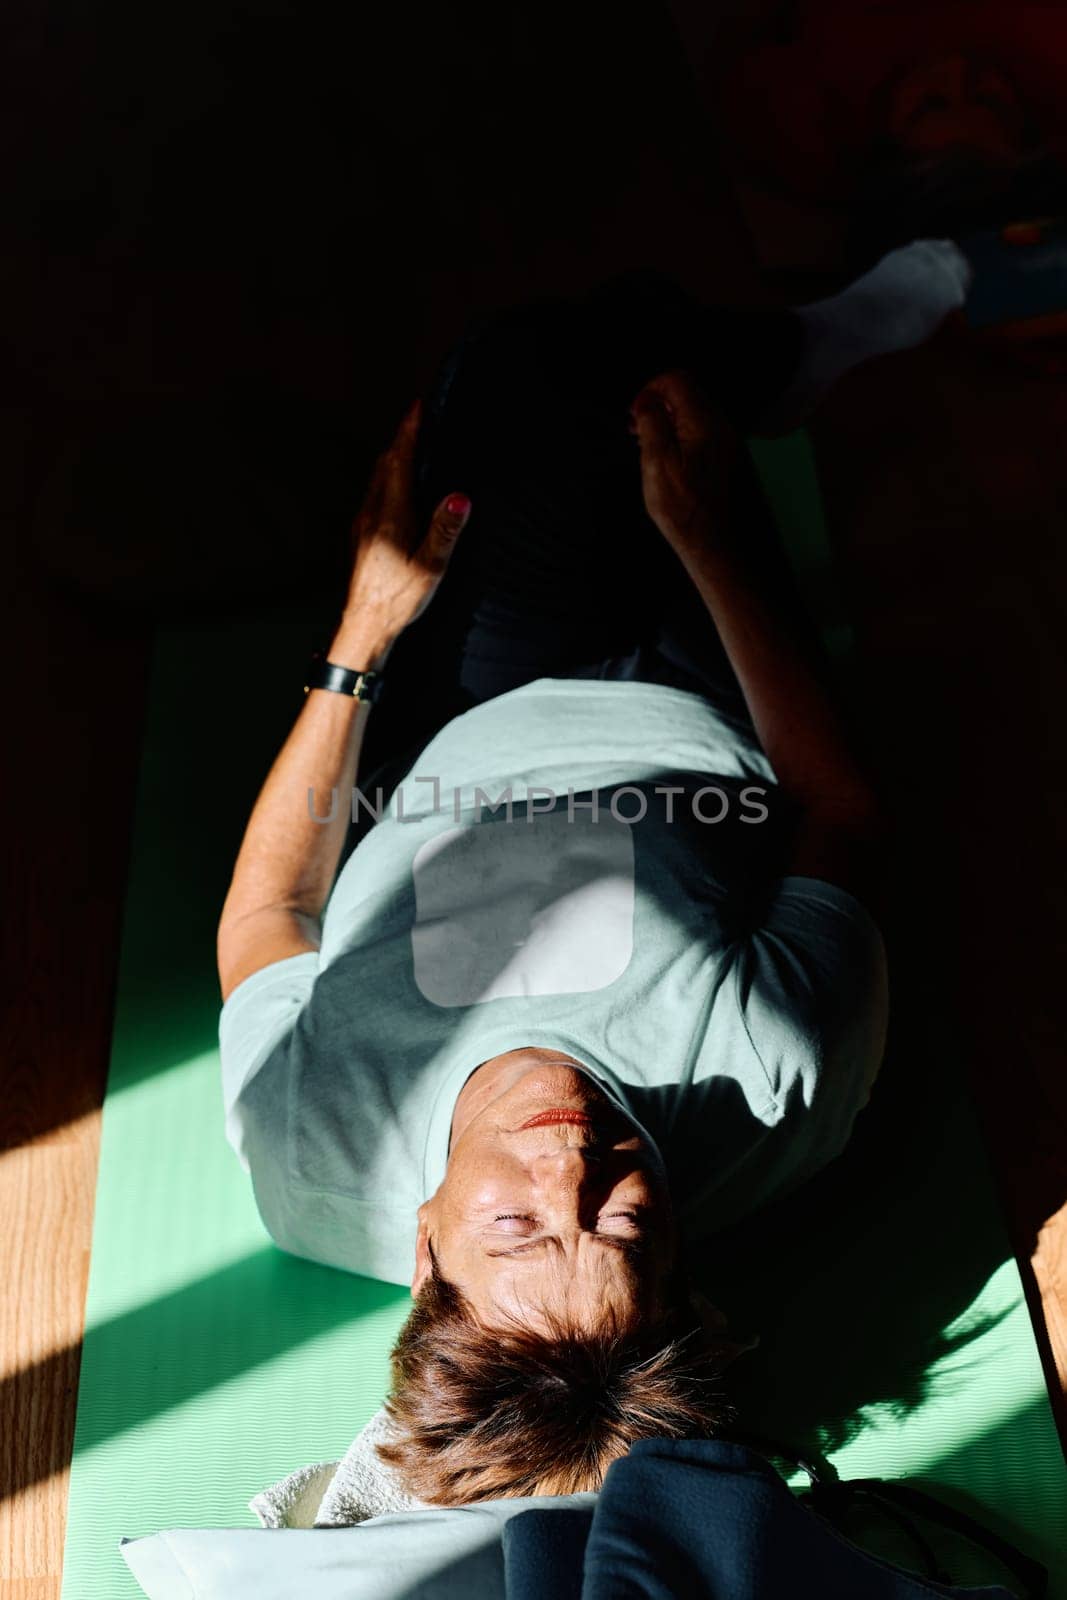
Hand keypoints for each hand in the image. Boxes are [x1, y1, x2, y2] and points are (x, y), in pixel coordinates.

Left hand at [341, 399, 470, 656]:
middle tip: (419, 419)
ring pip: (378, 479)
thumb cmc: (398, 599)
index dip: (409, 431)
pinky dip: (389, 479)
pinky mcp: (361, 537)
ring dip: (394, 458)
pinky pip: (375, 495)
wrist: (364, 625)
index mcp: (391, 516)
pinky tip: (398, 489)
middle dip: (402, 438)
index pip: (399, 461)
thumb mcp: (430, 567)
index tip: (418, 406)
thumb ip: (444, 530)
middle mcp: (372, 514)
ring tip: (411, 445)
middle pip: (385, 464)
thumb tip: (460, 498)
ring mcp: (363, 524)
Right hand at [630, 370, 735, 558]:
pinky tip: (672, 466)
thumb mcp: (657, 465)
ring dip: (670, 426)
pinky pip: (705, 438)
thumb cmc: (689, 514)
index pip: (676, 380)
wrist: (725, 551)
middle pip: (688, 396)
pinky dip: (684, 441)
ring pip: (696, 418)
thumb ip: (653, 425)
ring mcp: (731, 445)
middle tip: (636, 431)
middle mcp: (724, 427)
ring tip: (650, 449)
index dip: (650, 390)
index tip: (635, 414)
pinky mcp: (733, 463)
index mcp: (705, 422)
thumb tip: (647, 402)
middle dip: (658, 407)